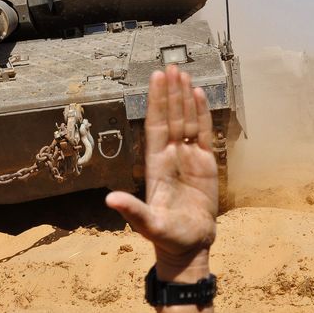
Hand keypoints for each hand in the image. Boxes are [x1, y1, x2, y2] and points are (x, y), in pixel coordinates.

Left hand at [106, 65, 218, 279]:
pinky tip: (199, 95)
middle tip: (169, 66)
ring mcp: (187, 159)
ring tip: (183, 73)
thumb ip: (131, 211)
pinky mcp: (205, 165)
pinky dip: (201, 114)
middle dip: (169, 92)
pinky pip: (202, 134)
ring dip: (183, 98)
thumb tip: (109, 200)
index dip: (156, 103)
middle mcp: (170, 157)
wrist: (189, 247)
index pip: (156, 126)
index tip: (156, 79)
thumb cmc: (167, 237)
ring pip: (185, 121)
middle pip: (170, 117)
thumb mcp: (148, 225)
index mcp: (155, 166)